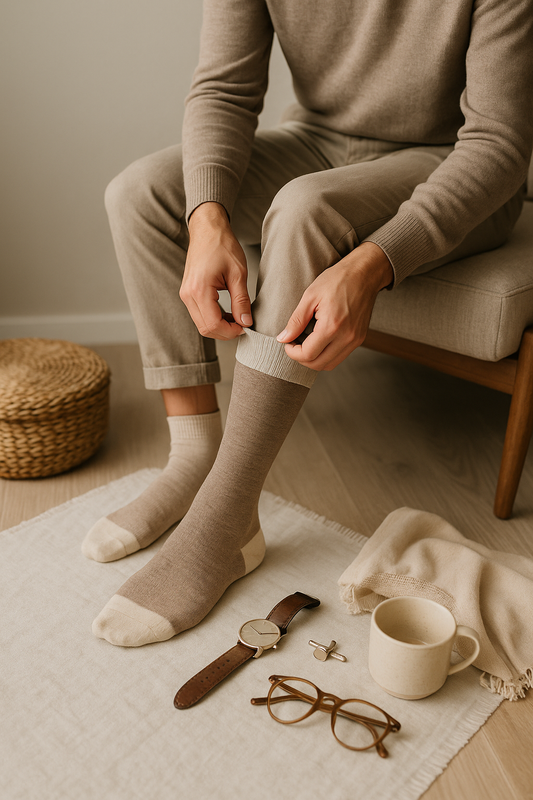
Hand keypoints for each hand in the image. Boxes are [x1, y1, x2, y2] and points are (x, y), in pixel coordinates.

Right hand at [180, 202, 252, 339]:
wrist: (207, 230)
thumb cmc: (222, 245)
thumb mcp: (238, 273)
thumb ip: (242, 300)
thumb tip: (246, 322)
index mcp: (199, 290)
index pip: (213, 324)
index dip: (231, 331)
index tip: (246, 327)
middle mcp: (188, 295)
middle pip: (206, 329)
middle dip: (226, 332)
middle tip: (243, 325)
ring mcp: (186, 295)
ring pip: (202, 324)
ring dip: (220, 326)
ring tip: (237, 318)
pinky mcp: (188, 294)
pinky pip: (200, 315)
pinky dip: (214, 319)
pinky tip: (228, 313)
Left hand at [276, 243, 392, 370]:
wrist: (365, 273)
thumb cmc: (338, 279)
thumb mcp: (310, 296)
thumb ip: (296, 320)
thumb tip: (283, 338)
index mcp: (332, 326)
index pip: (308, 355)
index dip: (292, 352)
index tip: (287, 343)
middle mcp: (346, 337)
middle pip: (318, 364)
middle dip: (302, 359)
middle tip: (294, 345)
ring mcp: (355, 340)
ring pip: (330, 364)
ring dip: (314, 359)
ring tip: (305, 344)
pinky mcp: (359, 338)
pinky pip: (340, 356)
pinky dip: (326, 355)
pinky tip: (319, 341)